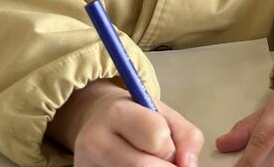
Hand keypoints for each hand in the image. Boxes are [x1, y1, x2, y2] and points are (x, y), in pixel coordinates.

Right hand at [47, 79, 203, 166]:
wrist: (97, 122)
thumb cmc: (137, 119)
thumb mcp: (164, 114)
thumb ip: (186, 137)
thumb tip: (188, 165)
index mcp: (117, 112)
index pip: (156, 136)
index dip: (170, 147)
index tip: (167, 146)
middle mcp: (94, 140)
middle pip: (143, 166)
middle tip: (164, 161)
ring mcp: (84, 164)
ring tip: (147, 161)